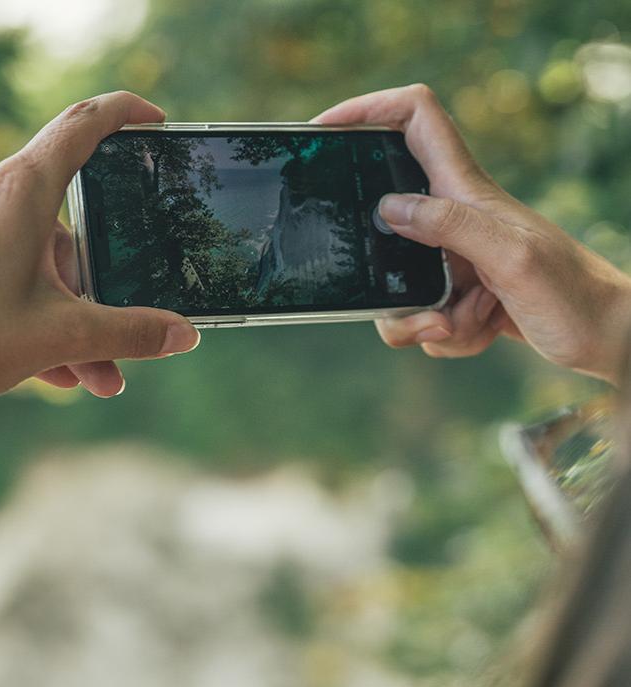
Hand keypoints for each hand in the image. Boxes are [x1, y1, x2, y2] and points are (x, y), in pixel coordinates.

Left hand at [0, 91, 199, 455]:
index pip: (80, 127)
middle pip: (57, 232)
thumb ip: (132, 332)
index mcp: (15, 192)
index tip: (151, 121)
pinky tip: (36, 361)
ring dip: (55, 315)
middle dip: (88, 297)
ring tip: (74, 372)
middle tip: (107, 352)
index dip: (122, 115)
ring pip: (24, 257)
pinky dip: (17, 306)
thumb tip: (185, 336)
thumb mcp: (63, 337)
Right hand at [314, 85, 630, 383]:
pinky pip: (421, 319)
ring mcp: (450, 259)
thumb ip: (451, 226)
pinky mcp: (455, 294)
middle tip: (412, 301)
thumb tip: (389, 207)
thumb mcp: (512, 257)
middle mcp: (451, 219)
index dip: (368, 110)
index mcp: (464, 191)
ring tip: (469, 320)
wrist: (601, 337)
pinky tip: (481, 328)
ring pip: (398, 289)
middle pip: (383, 225)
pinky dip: (446, 337)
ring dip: (422, 320)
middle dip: (383, 275)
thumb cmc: (571, 293)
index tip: (326, 131)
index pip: (414, 119)